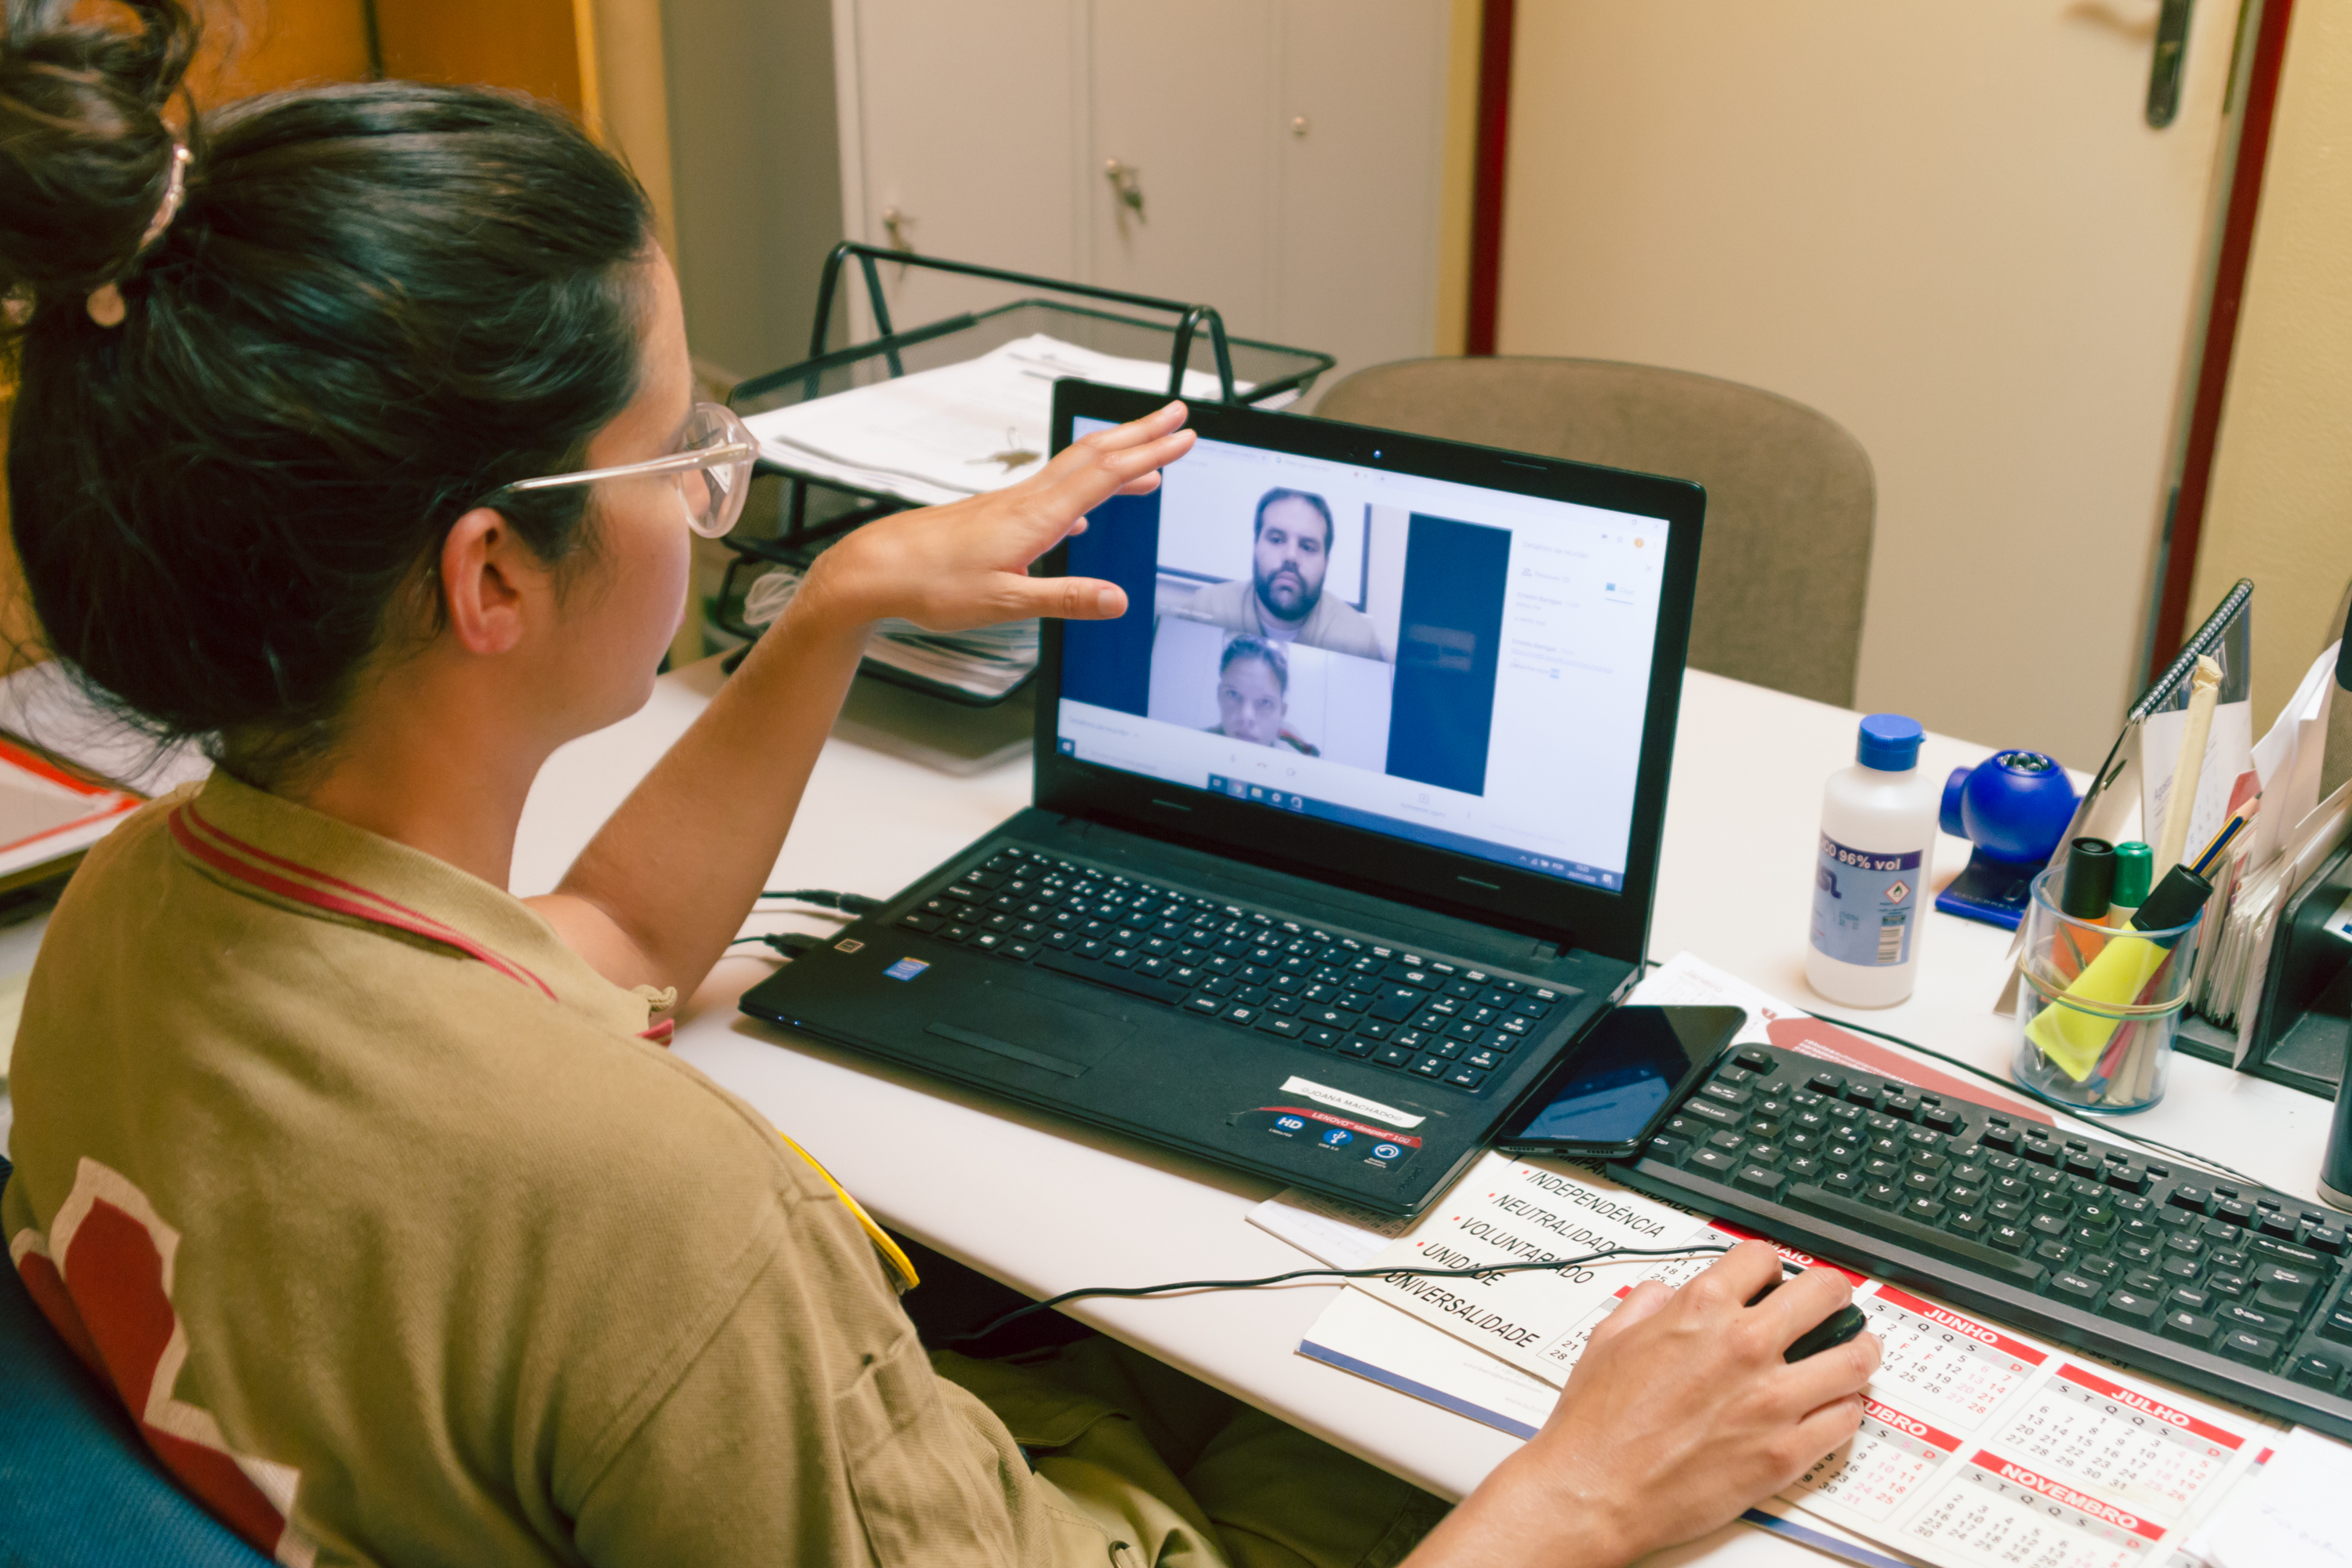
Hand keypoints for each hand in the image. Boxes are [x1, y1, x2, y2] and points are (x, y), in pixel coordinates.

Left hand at [798, 401, 1194, 632]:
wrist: (876, 570)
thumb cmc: (931, 585)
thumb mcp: (1006, 603)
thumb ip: (1066, 599)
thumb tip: (1117, 600)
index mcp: (1036, 517)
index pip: (1105, 475)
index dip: (1149, 454)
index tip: (1185, 436)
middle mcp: (1026, 501)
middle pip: (1094, 455)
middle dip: (1141, 434)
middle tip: (1178, 415)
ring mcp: (1010, 504)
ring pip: (1074, 468)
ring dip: (1117, 455)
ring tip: (1148, 455)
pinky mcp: (996, 514)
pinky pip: (1053, 489)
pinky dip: (1084, 487)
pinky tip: (1088, 508)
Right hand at [1407, 1242, 1878, 1567]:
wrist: (1597, 1491)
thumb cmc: (1599, 1425)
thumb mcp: (1610, 1338)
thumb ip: (1648, 1303)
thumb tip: (1668, 1295)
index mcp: (1701, 1310)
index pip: (1765, 1257)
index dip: (1770, 1267)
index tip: (1774, 1280)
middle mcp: (1745, 1346)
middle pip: (1827, 1292)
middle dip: (1832, 1294)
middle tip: (1832, 1304)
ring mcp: (1773, 1401)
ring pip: (1856, 1357)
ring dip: (1856, 1351)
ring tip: (1851, 1354)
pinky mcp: (1787, 1452)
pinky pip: (1846, 1419)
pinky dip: (1844, 1408)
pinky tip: (1831, 1407)